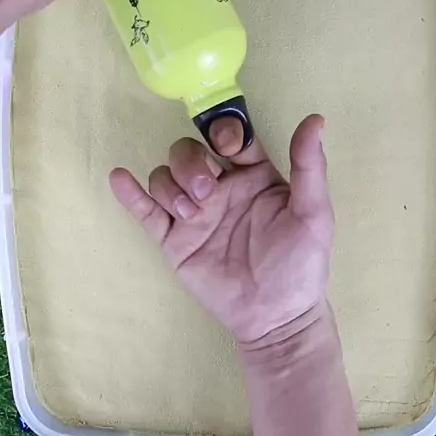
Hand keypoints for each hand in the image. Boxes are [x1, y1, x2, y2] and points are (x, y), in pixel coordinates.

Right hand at [110, 115, 333, 344]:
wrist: (277, 317)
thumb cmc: (300, 263)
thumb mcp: (314, 212)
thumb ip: (309, 166)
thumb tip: (315, 119)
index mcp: (253, 174)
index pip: (229, 137)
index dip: (222, 131)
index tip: (225, 145)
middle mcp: (220, 187)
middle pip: (189, 152)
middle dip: (190, 164)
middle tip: (206, 193)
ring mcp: (194, 213)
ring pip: (165, 176)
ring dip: (171, 186)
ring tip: (190, 214)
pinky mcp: (174, 240)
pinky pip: (145, 211)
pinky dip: (130, 194)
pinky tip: (119, 178)